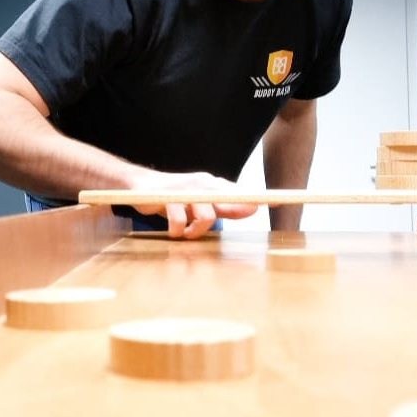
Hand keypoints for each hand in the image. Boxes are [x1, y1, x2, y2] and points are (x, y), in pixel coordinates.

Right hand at [131, 170, 257, 238]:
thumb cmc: (175, 196)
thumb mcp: (202, 202)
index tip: (277, 202)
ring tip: (186, 232)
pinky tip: (173, 230)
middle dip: (214, 221)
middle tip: (196, 230)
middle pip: (222, 205)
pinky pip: (180, 220)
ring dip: (195, 230)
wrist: (139, 185)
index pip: (238, 191)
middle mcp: (201, 184)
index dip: (257, 197)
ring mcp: (184, 190)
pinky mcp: (166, 198)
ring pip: (205, 214)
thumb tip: (252, 208)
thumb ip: (226, 207)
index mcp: (212, 184)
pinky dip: (178, 230)